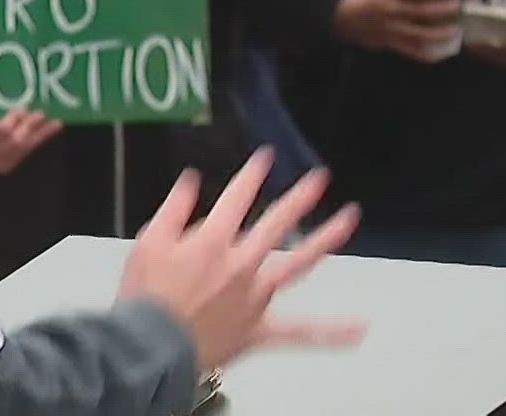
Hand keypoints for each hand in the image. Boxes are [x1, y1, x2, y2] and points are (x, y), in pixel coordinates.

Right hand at [0, 109, 63, 174]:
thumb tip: (17, 102)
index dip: (13, 120)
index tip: (22, 108)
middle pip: (14, 141)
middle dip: (28, 127)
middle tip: (40, 113)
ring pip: (24, 148)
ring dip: (41, 134)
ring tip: (56, 123)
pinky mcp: (8, 166)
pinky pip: (26, 152)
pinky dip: (38, 139)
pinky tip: (51, 128)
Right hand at [117, 149, 364, 372]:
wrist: (151, 347)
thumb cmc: (145, 297)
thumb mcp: (147, 242)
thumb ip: (173, 208)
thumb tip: (190, 181)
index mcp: (212, 241)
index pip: (237, 197)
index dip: (253, 174)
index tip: (266, 158)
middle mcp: (241, 264)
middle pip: (277, 223)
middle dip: (299, 198)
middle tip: (319, 179)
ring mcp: (255, 297)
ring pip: (298, 264)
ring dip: (326, 239)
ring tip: (349, 219)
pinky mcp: (259, 328)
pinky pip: (300, 332)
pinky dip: (331, 332)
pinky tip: (360, 328)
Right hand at [333, 0, 460, 61]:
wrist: (340, 19)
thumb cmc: (362, 3)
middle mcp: (391, 12)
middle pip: (422, 12)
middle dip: (443, 10)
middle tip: (457, 8)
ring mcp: (391, 29)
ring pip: (421, 33)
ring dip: (441, 33)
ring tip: (454, 31)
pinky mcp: (389, 43)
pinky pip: (412, 51)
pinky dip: (427, 54)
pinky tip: (439, 53)